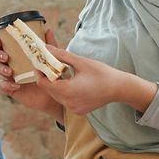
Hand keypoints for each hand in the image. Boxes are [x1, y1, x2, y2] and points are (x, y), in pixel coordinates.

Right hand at [0, 34, 64, 120]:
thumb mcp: (50, 58)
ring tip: (10, 72)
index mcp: (17, 54)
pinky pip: (3, 86)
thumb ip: (49, 45)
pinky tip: (16, 86)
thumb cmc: (50, 73)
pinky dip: (6, 85)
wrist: (52, 93)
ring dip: (0, 69)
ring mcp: (9, 76)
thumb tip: (48, 30)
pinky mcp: (10, 88)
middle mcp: (10, 63)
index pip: (2, 45)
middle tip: (6, 58)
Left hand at [30, 41, 154, 115]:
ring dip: (56, 85)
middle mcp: (68, 102)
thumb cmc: (101, 73)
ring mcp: (73, 108)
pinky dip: (65, 92)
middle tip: (49, 65)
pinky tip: (72, 83)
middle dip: (48, 77)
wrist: (119, 88)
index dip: (39, 72)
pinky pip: (65, 101)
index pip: (43, 83)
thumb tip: (46, 48)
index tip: (40, 62)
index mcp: (67, 90)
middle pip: (49, 90)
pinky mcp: (78, 111)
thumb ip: (61, 55)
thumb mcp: (80, 62)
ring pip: (57, 96)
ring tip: (60, 72)